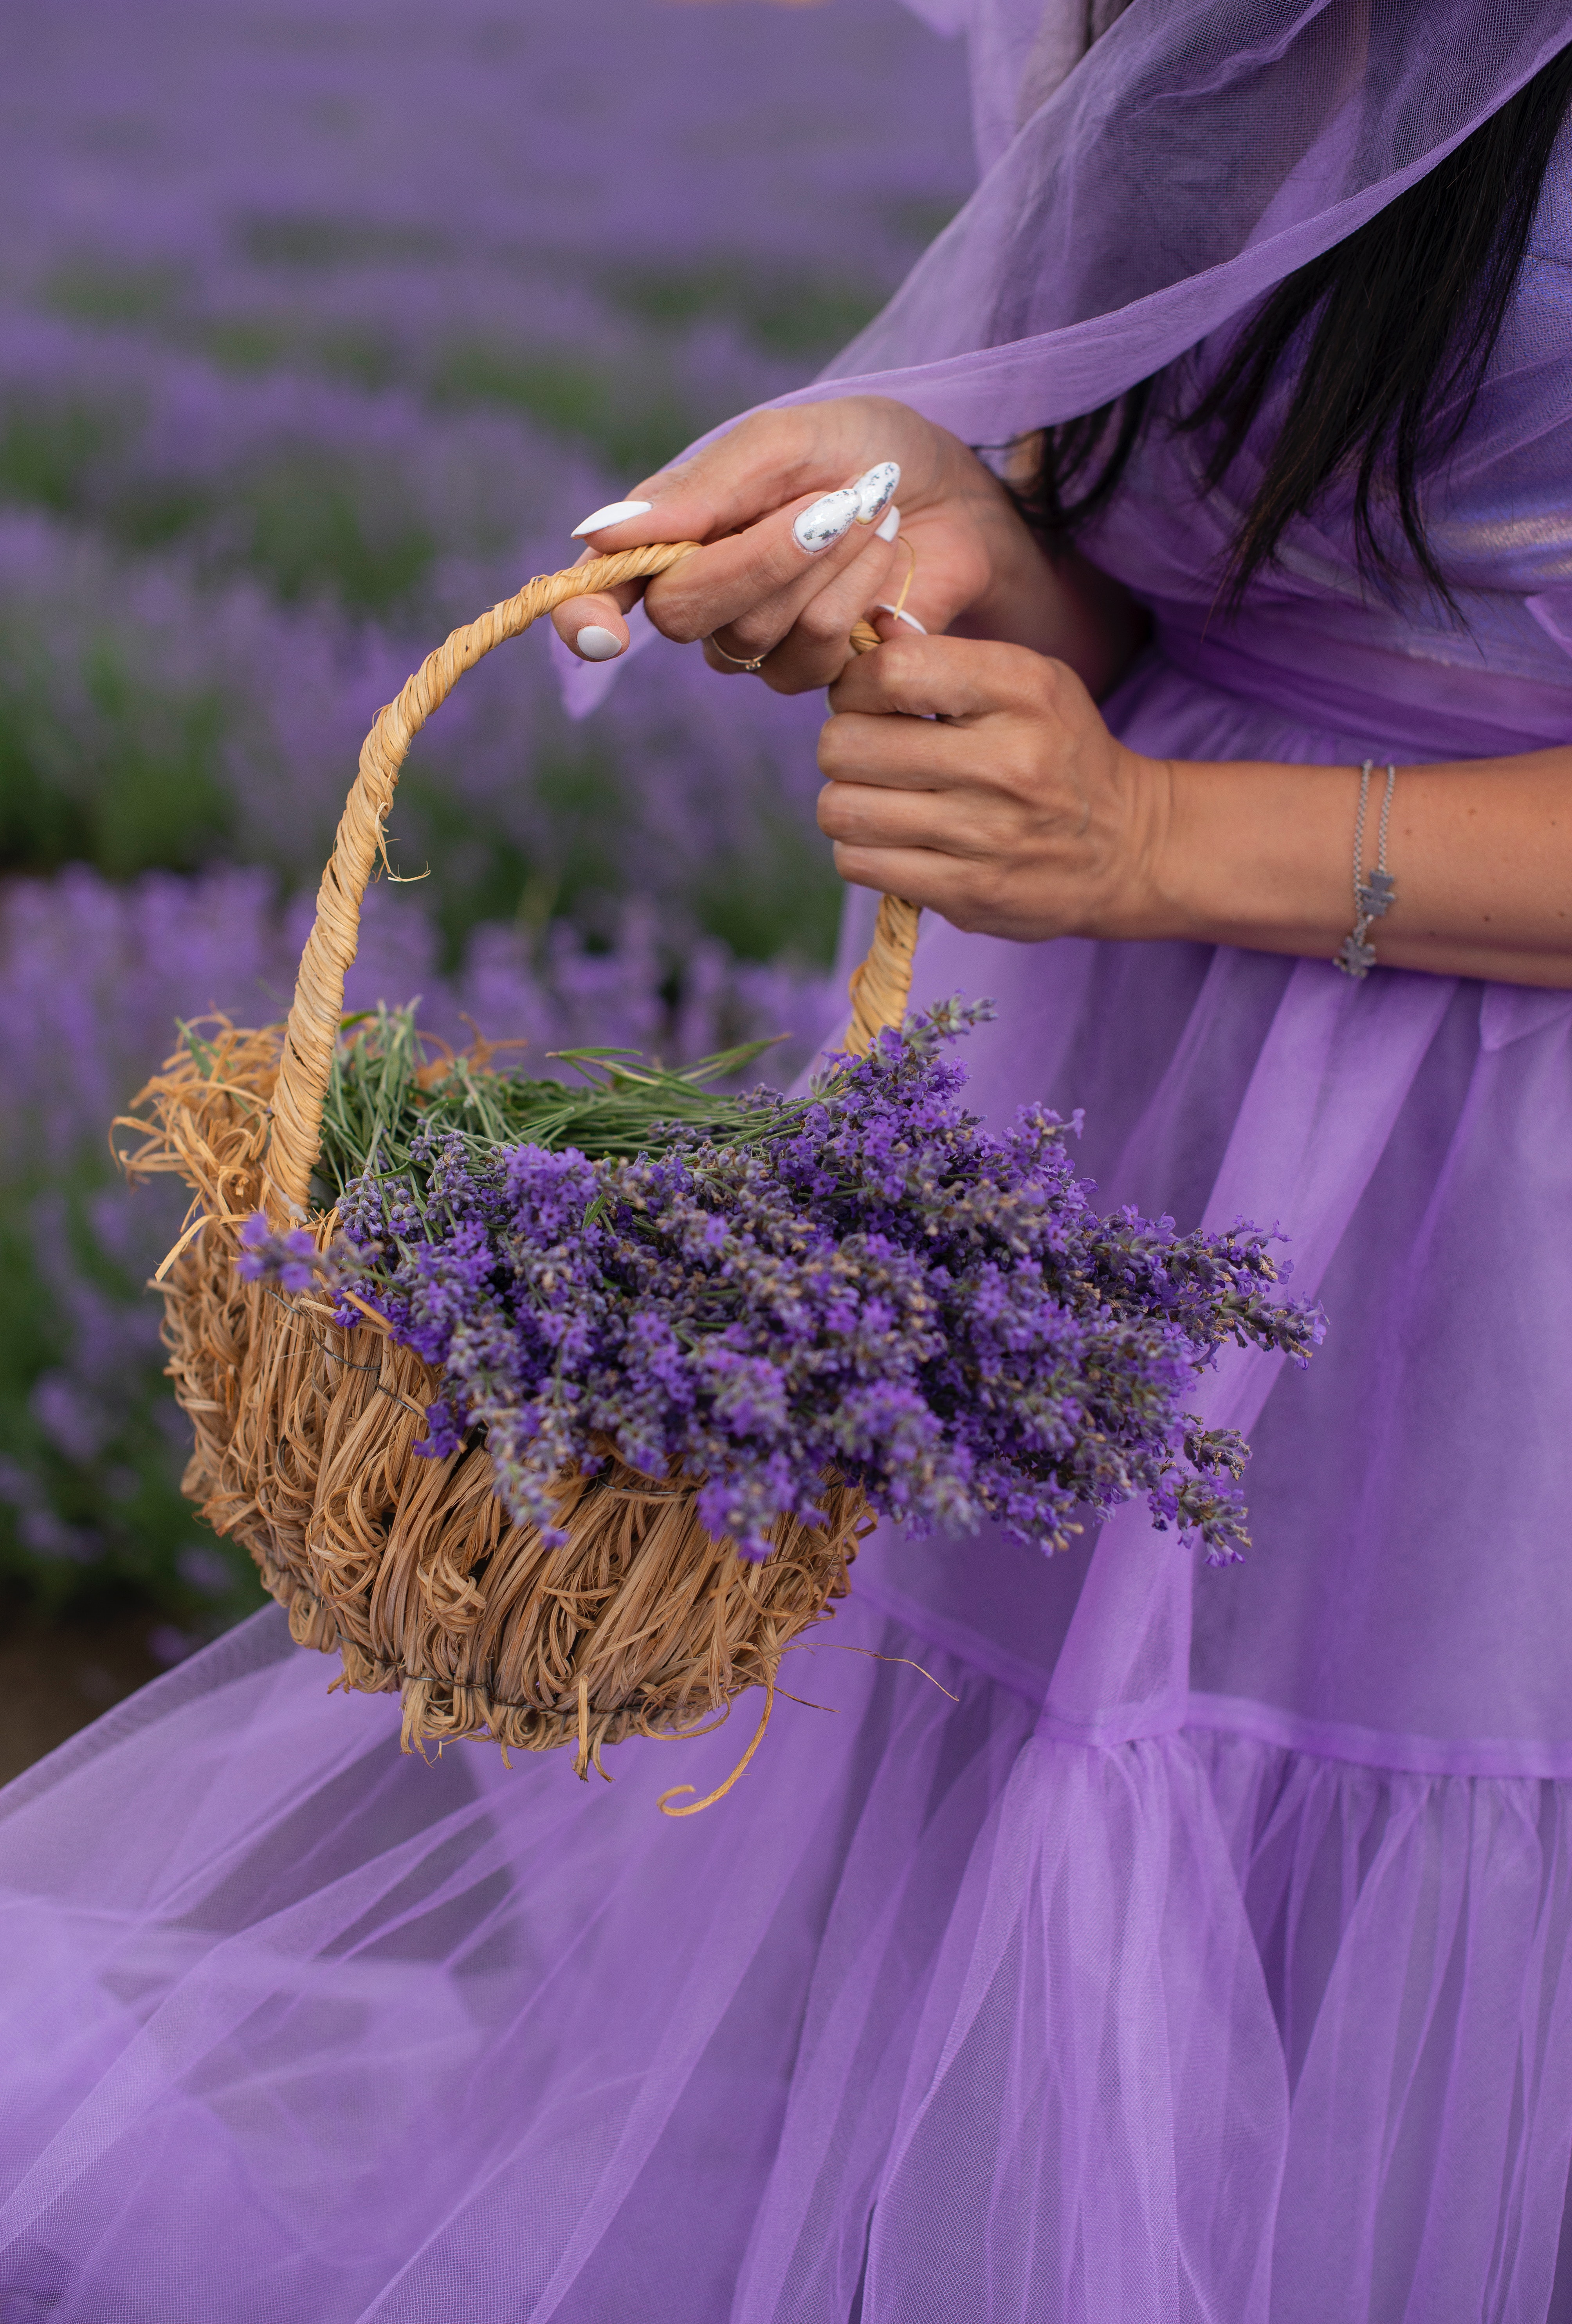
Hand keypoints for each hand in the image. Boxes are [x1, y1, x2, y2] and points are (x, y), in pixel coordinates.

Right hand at [551, 397, 1021, 691]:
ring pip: (758, 637)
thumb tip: (600, 535)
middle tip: (830, 501)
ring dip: (827, 565)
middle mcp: (700, 601)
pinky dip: (861, 593)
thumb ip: (701, 488)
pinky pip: (818, 656)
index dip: (586, 620)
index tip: (602, 634)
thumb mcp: (784, 440)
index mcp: (669, 534)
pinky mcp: (817, 674)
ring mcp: (756, 646)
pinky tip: (886, 555)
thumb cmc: (859, 448)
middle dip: (762, 556)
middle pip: (685, 616)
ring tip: (870, 510)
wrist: (953, 486)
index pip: (596, 597)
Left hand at [817, 632, 1172, 942]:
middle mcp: (1005, 761)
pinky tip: (893, 841)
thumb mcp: (1024, 681)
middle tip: (870, 754)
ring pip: (842, 810)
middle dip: (842, 747)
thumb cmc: (1056, 751)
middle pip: (846, 744)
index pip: (891, 671)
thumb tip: (864, 631)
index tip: (867, 699)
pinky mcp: (968, 893)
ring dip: (845, 804)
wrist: (1127, 846)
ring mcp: (986, 833)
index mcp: (1019, 689)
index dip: (853, 685)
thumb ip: (942, 655)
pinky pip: (859, 864)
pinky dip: (861, 851)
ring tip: (878, 799)